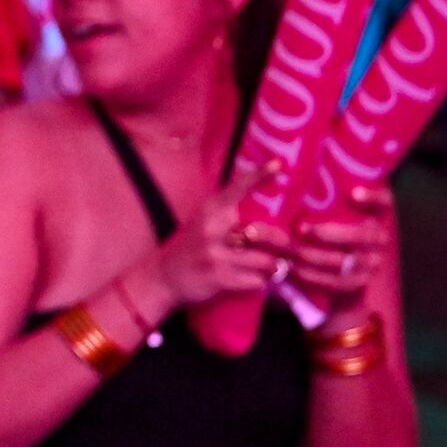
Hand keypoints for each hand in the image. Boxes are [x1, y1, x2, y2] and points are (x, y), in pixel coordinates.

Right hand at [151, 162, 288, 306]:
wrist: (160, 278)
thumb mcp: (202, 223)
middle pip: (262, 232)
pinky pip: (255, 280)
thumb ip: (226, 214)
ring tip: (272, 268)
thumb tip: (263, 210)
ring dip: (273, 266)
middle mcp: (212, 229)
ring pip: (264, 260)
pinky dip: (260, 282)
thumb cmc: (188, 249)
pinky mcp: (218, 277)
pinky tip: (253, 280)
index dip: (259, 175)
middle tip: (286, 247)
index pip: (237, 188)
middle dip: (281, 242)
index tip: (278, 164)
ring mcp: (215, 254)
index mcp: (209, 211)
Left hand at [286, 181, 393, 319]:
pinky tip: (292, 271)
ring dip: (311, 256)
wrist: (341, 264)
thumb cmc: (330, 223)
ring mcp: (371, 262)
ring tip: (285, 250)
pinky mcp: (357, 282)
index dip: (372, 198)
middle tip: (300, 227)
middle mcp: (379, 237)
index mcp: (377, 213)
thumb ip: (325, 195)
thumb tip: (290, 169)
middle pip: (360, 236)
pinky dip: (312, 277)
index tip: (354, 193)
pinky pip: (336, 283)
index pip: (383, 201)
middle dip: (328, 233)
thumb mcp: (334, 208)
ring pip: (344, 261)